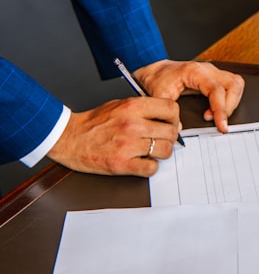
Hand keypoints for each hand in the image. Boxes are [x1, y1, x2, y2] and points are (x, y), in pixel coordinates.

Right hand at [47, 97, 179, 176]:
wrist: (68, 138)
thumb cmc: (94, 122)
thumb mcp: (119, 105)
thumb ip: (144, 109)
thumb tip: (169, 120)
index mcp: (132, 107)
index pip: (170, 108)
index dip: (175, 117)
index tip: (171, 123)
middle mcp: (132, 125)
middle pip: (171, 132)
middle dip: (170, 137)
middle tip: (162, 139)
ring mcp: (127, 145)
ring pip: (165, 151)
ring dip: (162, 152)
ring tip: (152, 151)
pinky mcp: (122, 164)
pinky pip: (151, 168)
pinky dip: (150, 167)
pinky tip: (143, 162)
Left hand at [134, 60, 244, 132]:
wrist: (155, 73)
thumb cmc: (157, 81)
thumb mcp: (158, 97)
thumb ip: (168, 113)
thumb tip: (179, 129)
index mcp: (194, 71)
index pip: (217, 90)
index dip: (221, 109)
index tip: (221, 125)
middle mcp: (206, 69)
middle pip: (233, 85)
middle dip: (229, 107)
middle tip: (218, 122)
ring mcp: (212, 72)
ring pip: (236, 84)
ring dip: (231, 102)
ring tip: (216, 116)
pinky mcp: (214, 77)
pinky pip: (231, 85)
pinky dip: (229, 99)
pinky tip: (216, 110)